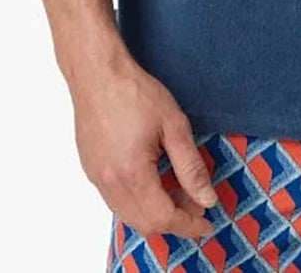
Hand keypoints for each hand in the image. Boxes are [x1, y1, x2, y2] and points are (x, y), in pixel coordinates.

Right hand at [69, 54, 219, 240]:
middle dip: (175, 221)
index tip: (208, 224)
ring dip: (156, 213)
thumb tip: (207, 199)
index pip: (164, 218)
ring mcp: (97, 179)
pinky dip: (139, 202)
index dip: (189, 225)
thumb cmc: (135, 93)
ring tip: (179, 191)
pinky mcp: (91, 170)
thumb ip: (191, 167)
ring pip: (129, 215)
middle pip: (145, 224)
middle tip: (197, 203)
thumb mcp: (174, 125)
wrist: (98, 74)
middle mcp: (110, 183)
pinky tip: (155, 181)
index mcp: (132, 174)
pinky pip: (117, 201)